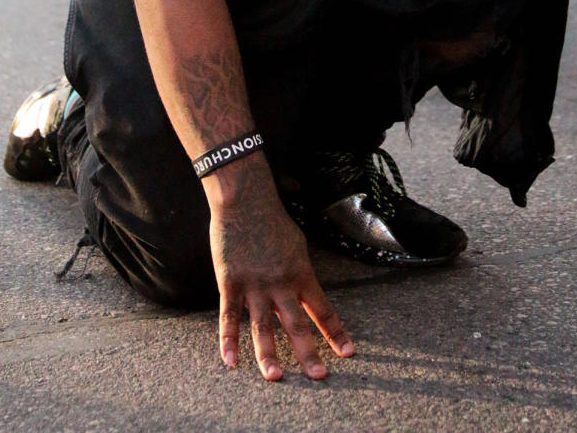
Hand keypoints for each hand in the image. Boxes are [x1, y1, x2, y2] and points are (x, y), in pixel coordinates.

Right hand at [211, 183, 353, 380]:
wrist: (244, 199)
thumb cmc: (272, 219)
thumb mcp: (296, 244)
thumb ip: (300, 271)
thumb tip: (308, 291)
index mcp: (300, 273)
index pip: (322, 309)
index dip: (335, 331)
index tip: (348, 353)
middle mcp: (280, 283)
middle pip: (296, 324)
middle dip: (309, 353)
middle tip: (319, 377)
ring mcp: (254, 285)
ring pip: (263, 326)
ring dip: (269, 354)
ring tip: (275, 377)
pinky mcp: (230, 282)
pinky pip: (229, 317)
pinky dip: (229, 340)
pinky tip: (230, 362)